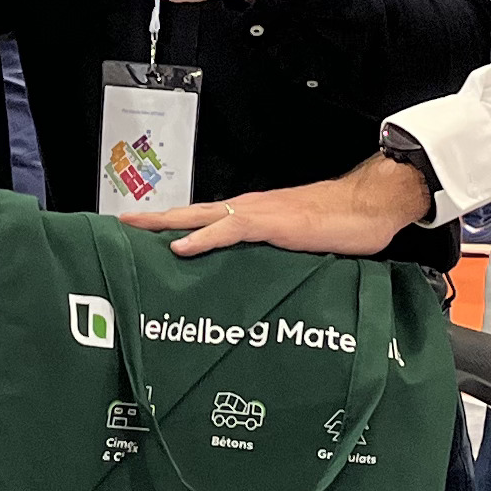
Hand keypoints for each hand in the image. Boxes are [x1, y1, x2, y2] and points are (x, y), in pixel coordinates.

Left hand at [137, 153, 427, 259]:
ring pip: (202, 215)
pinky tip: (181, 246)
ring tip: (134, 228)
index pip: (207, 218)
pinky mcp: (272, 223)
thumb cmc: (341, 226)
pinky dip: (203, 237)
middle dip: (155, 219)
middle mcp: (249, 209)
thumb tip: (257, 283)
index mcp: (254, 216)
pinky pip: (230, 228)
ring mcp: (259, 213)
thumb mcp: (300, 249)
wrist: (370, 207)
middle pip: (192, 212)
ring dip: (167, 222)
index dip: (176, 224)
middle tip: (121, 224)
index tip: (145, 233)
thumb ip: (274, 260)